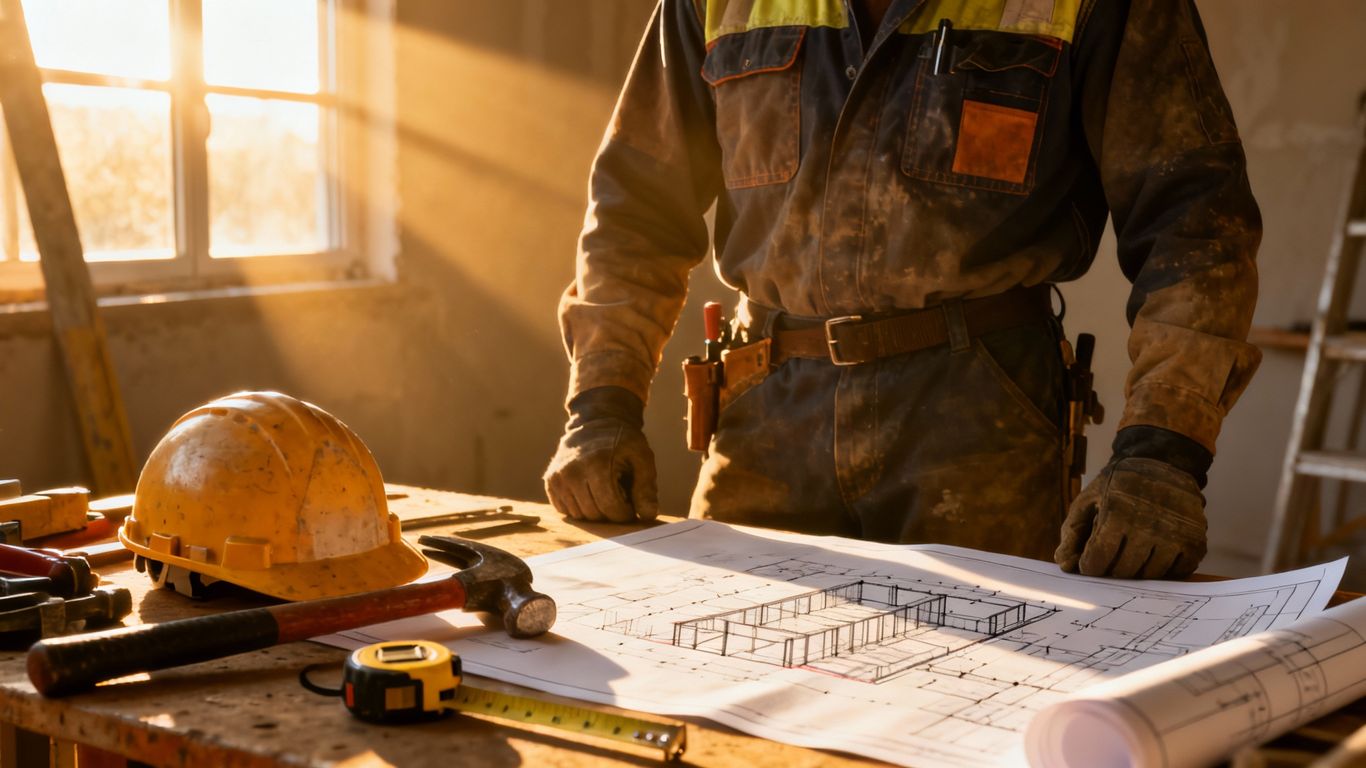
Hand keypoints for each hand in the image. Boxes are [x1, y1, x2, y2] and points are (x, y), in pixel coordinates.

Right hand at [543, 388, 657, 522]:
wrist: (594, 422)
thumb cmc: (622, 442)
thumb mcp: (642, 457)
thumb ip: (646, 487)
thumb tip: (647, 515)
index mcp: (597, 463)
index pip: (611, 507)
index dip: (626, 512)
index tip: (631, 503)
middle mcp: (573, 471)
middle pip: (595, 514)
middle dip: (611, 512)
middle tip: (619, 496)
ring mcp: (558, 477)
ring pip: (580, 515)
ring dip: (595, 511)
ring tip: (604, 491)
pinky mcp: (550, 481)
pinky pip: (566, 510)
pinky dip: (580, 507)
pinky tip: (589, 492)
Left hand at [1055, 457, 1205, 578]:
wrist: (1162, 462)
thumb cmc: (1118, 484)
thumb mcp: (1088, 500)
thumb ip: (1072, 532)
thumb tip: (1064, 564)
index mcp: (1117, 513)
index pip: (1097, 562)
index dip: (1089, 566)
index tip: (1090, 560)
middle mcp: (1149, 525)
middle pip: (1122, 572)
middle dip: (1111, 569)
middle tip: (1111, 555)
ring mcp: (1176, 534)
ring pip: (1149, 575)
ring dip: (1138, 570)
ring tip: (1133, 551)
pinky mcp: (1196, 540)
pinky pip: (1177, 572)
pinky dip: (1164, 569)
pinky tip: (1155, 553)